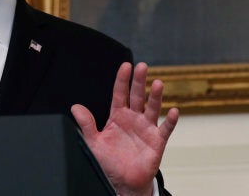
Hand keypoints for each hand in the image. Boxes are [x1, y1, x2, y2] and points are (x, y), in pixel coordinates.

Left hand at [71, 62, 178, 195]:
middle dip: (139, 81)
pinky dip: (170, 120)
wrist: (122, 182)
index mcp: (118, 116)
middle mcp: (133, 118)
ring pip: (152, 108)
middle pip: (137, 96)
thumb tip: (75, 108)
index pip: (120, 93)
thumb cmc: (109, 162)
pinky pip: (165, 129)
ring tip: (157, 83)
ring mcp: (146, 128)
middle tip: (141, 66)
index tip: (125, 66)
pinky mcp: (157, 141)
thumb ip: (86, 124)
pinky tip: (173, 111)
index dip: (122, 80)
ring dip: (155, 96)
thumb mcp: (93, 142)